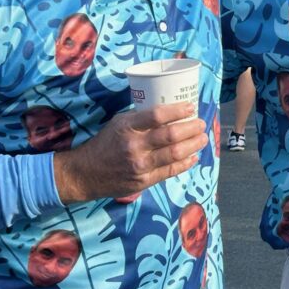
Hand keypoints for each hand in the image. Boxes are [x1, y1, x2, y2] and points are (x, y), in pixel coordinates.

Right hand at [53, 103, 207, 203]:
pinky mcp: (144, 181)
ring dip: (194, 145)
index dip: (178, 110)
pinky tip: (193, 157)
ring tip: (203, 139)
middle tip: (201, 123)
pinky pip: (170, 171)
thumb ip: (141, 118)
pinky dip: (186, 163)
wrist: (86, 173)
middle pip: (171, 135)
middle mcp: (134, 146)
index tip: (191, 107)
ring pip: (175, 153)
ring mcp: (140, 165)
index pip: (158, 115)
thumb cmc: (105, 143)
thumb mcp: (118, 123)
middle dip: (192, 128)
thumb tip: (169, 111)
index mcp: (127, 127)